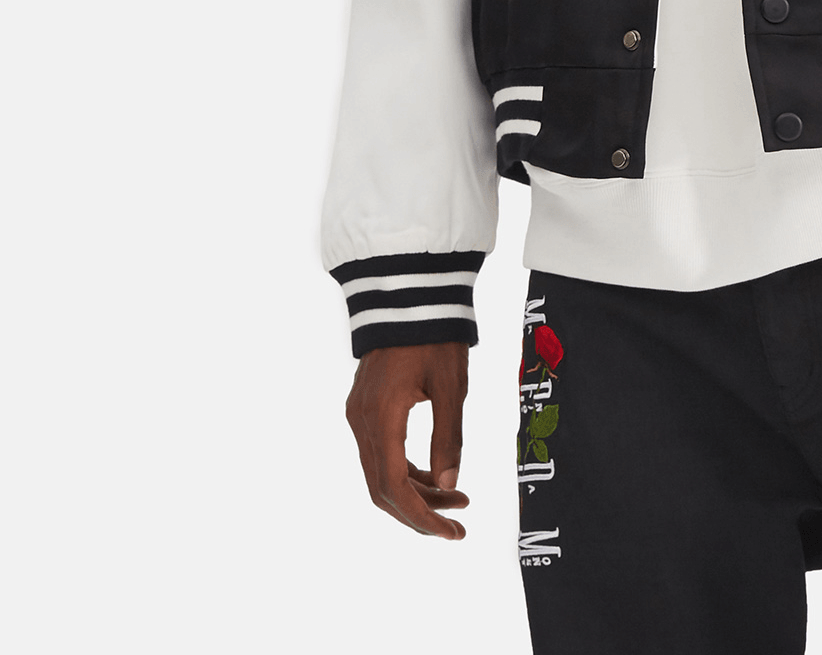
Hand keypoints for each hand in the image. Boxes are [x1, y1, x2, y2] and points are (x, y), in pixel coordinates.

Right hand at [345, 341, 470, 538]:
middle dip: (420, 512)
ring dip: (415, 492)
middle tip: (457, 524)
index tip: (450, 532)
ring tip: (457, 498)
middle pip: (383, 488)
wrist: (409, 294)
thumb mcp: (450, 387)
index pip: (394, 488)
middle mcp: (362, 422)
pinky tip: (434, 475)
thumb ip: (448, 437)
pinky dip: (405, 470)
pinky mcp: (364, 407)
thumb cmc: (434, 335)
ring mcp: (359, 415)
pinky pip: (380, 452)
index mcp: (382, 418)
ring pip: (381, 472)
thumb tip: (450, 485)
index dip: (421, 517)